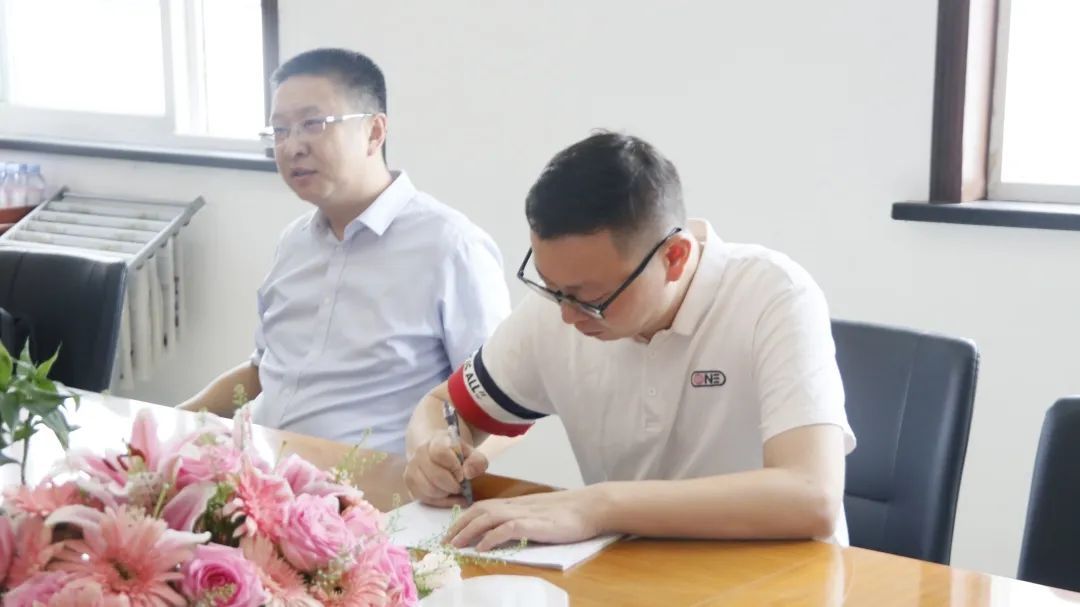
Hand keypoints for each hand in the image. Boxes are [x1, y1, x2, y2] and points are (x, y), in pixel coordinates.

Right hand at [404, 430, 487, 507]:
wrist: (436, 454)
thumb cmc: (457, 455)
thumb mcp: (472, 454)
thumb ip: (477, 461)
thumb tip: (468, 474)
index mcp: (436, 441)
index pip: (440, 453)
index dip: (454, 467)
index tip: (462, 474)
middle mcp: (419, 453)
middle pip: (435, 475)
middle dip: (452, 486)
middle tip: (461, 487)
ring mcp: (411, 469)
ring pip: (429, 490)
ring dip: (446, 495)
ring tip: (454, 490)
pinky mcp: (409, 484)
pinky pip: (424, 499)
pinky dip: (440, 502)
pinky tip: (448, 497)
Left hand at [444, 487, 605, 551]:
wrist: (592, 506)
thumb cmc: (571, 512)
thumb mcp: (541, 513)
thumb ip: (524, 518)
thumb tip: (506, 531)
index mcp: (517, 503)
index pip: (483, 506)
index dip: (465, 518)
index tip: (453, 531)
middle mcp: (517, 506)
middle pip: (479, 510)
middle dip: (459, 525)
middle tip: (445, 541)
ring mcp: (525, 514)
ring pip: (488, 517)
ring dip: (468, 531)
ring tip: (456, 545)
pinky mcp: (535, 524)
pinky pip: (507, 529)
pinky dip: (491, 537)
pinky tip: (482, 547)